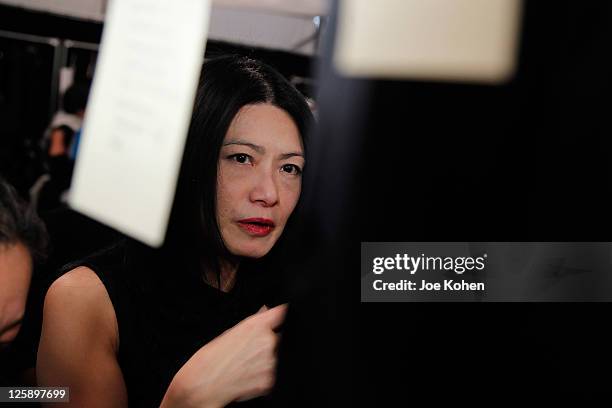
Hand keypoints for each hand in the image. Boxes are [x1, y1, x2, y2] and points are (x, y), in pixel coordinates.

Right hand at [161, 304, 286, 407]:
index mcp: (257, 325)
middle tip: (252, 350)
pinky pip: (274, 374)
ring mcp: (271, 362)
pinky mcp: (270, 381)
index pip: (282, 312)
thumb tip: (266, 310)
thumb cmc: (210, 358)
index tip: (281, 318)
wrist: (202, 385)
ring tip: (247, 364)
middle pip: (280, 337)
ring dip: (267, 358)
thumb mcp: (230, 332)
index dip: (282, 315)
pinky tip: (247, 375)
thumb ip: (255, 320)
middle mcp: (268, 341)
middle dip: (271, 341)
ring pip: (277, 356)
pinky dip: (264, 374)